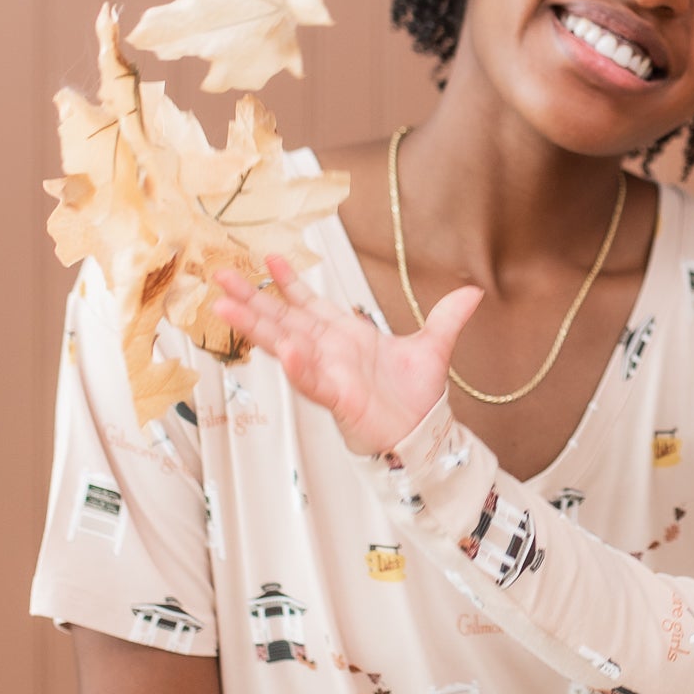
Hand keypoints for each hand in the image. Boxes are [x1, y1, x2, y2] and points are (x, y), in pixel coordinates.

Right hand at [212, 257, 478, 454]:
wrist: (425, 435)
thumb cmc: (417, 398)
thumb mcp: (433, 348)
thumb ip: (447, 318)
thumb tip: (473, 291)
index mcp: (346, 336)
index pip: (309, 304)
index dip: (289, 282)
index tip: (269, 257)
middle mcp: (329, 352)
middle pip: (282, 319)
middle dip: (252, 298)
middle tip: (219, 274)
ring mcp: (329, 374)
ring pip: (284, 345)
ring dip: (257, 327)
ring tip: (226, 306)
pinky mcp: (338, 399)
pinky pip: (313, 381)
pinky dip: (299, 366)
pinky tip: (283, 350)